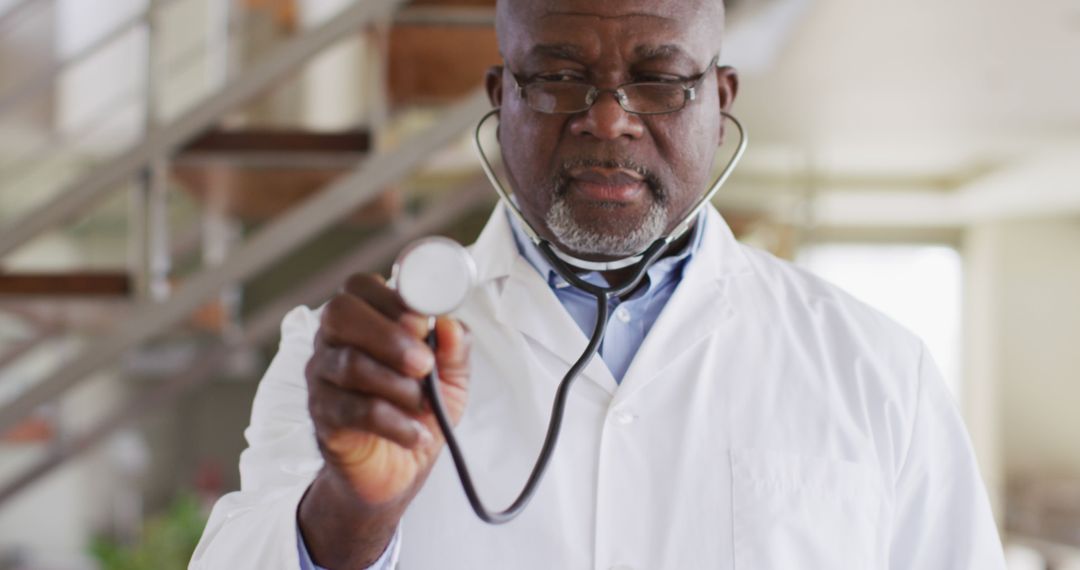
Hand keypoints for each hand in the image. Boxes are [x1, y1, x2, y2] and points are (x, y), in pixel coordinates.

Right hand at [299, 273, 469, 566]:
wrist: (399, 471)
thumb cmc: (420, 411)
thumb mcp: (452, 377)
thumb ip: (455, 348)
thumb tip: (450, 323)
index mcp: (365, 319)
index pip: (359, 286)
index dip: (392, 298)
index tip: (424, 322)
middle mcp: (334, 341)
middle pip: (340, 314)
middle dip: (389, 336)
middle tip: (424, 364)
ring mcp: (322, 377)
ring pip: (350, 363)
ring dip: (398, 385)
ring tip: (423, 405)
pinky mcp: (322, 416)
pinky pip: (353, 410)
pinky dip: (394, 423)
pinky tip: (415, 433)